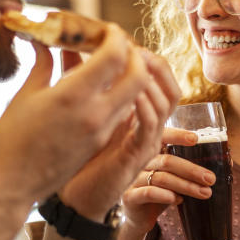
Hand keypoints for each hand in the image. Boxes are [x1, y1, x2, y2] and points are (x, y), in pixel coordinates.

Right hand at [0, 23, 148, 211]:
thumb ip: (42, 65)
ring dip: (130, 75)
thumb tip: (44, 43)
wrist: (10, 186)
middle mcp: (95, 113)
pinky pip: (121, 111)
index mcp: (73, 95)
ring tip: (110, 65)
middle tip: (117, 46)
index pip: (115, 56)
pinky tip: (100, 88)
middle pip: (138, 75)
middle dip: (134, 55)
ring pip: (134, 95)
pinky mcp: (100, 143)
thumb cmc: (9, 140)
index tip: (106, 29)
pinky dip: (119, 94)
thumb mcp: (24, 96)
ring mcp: (101, 131)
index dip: (115, 36)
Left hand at [59, 49, 181, 220]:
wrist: (73, 197)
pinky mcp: (138, 157)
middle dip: (156, 65)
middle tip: (137, 51)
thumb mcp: (82, 109)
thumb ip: (82, 79)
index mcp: (138, 114)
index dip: (148, 58)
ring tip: (135, 66)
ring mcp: (146, 142)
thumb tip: (68, 44)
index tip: (128, 42)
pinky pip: (151, 127)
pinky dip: (144, 107)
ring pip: (166, 104)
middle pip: (171, 87)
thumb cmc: (74, 154)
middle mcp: (148, 127)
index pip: (159, 78)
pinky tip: (131, 94)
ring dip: (151, 82)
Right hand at [115, 125, 216, 237]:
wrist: (139, 220)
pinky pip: (148, 193)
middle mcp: (139, 162)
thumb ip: (191, 169)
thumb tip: (228, 162)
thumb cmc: (160, 194)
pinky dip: (165, 196)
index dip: (177, 135)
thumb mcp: (175, 179)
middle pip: (167, 161)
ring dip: (186, 185)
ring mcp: (132, 179)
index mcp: (151, 152)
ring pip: (161, 177)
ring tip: (204, 193)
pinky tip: (179, 200)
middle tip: (211, 178)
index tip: (196, 139)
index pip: (162, 137)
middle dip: (192, 170)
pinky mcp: (129, 197)